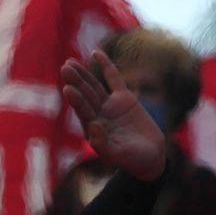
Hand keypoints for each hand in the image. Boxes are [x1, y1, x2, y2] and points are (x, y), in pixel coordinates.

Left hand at [60, 51, 165, 182]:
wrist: (150, 158)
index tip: (68, 88)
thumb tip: (93, 127)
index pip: (83, 111)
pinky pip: (113, 79)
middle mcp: (98, 116)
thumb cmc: (133, 160)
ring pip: (94, 86)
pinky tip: (95, 53)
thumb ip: (103, 144)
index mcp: (93, 130)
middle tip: (65, 68)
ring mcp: (109, 106)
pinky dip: (106, 66)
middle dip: (76, 82)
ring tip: (70, 62)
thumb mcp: (118, 155)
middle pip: (85, 95)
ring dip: (83, 74)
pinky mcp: (123, 99)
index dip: (76, 100)